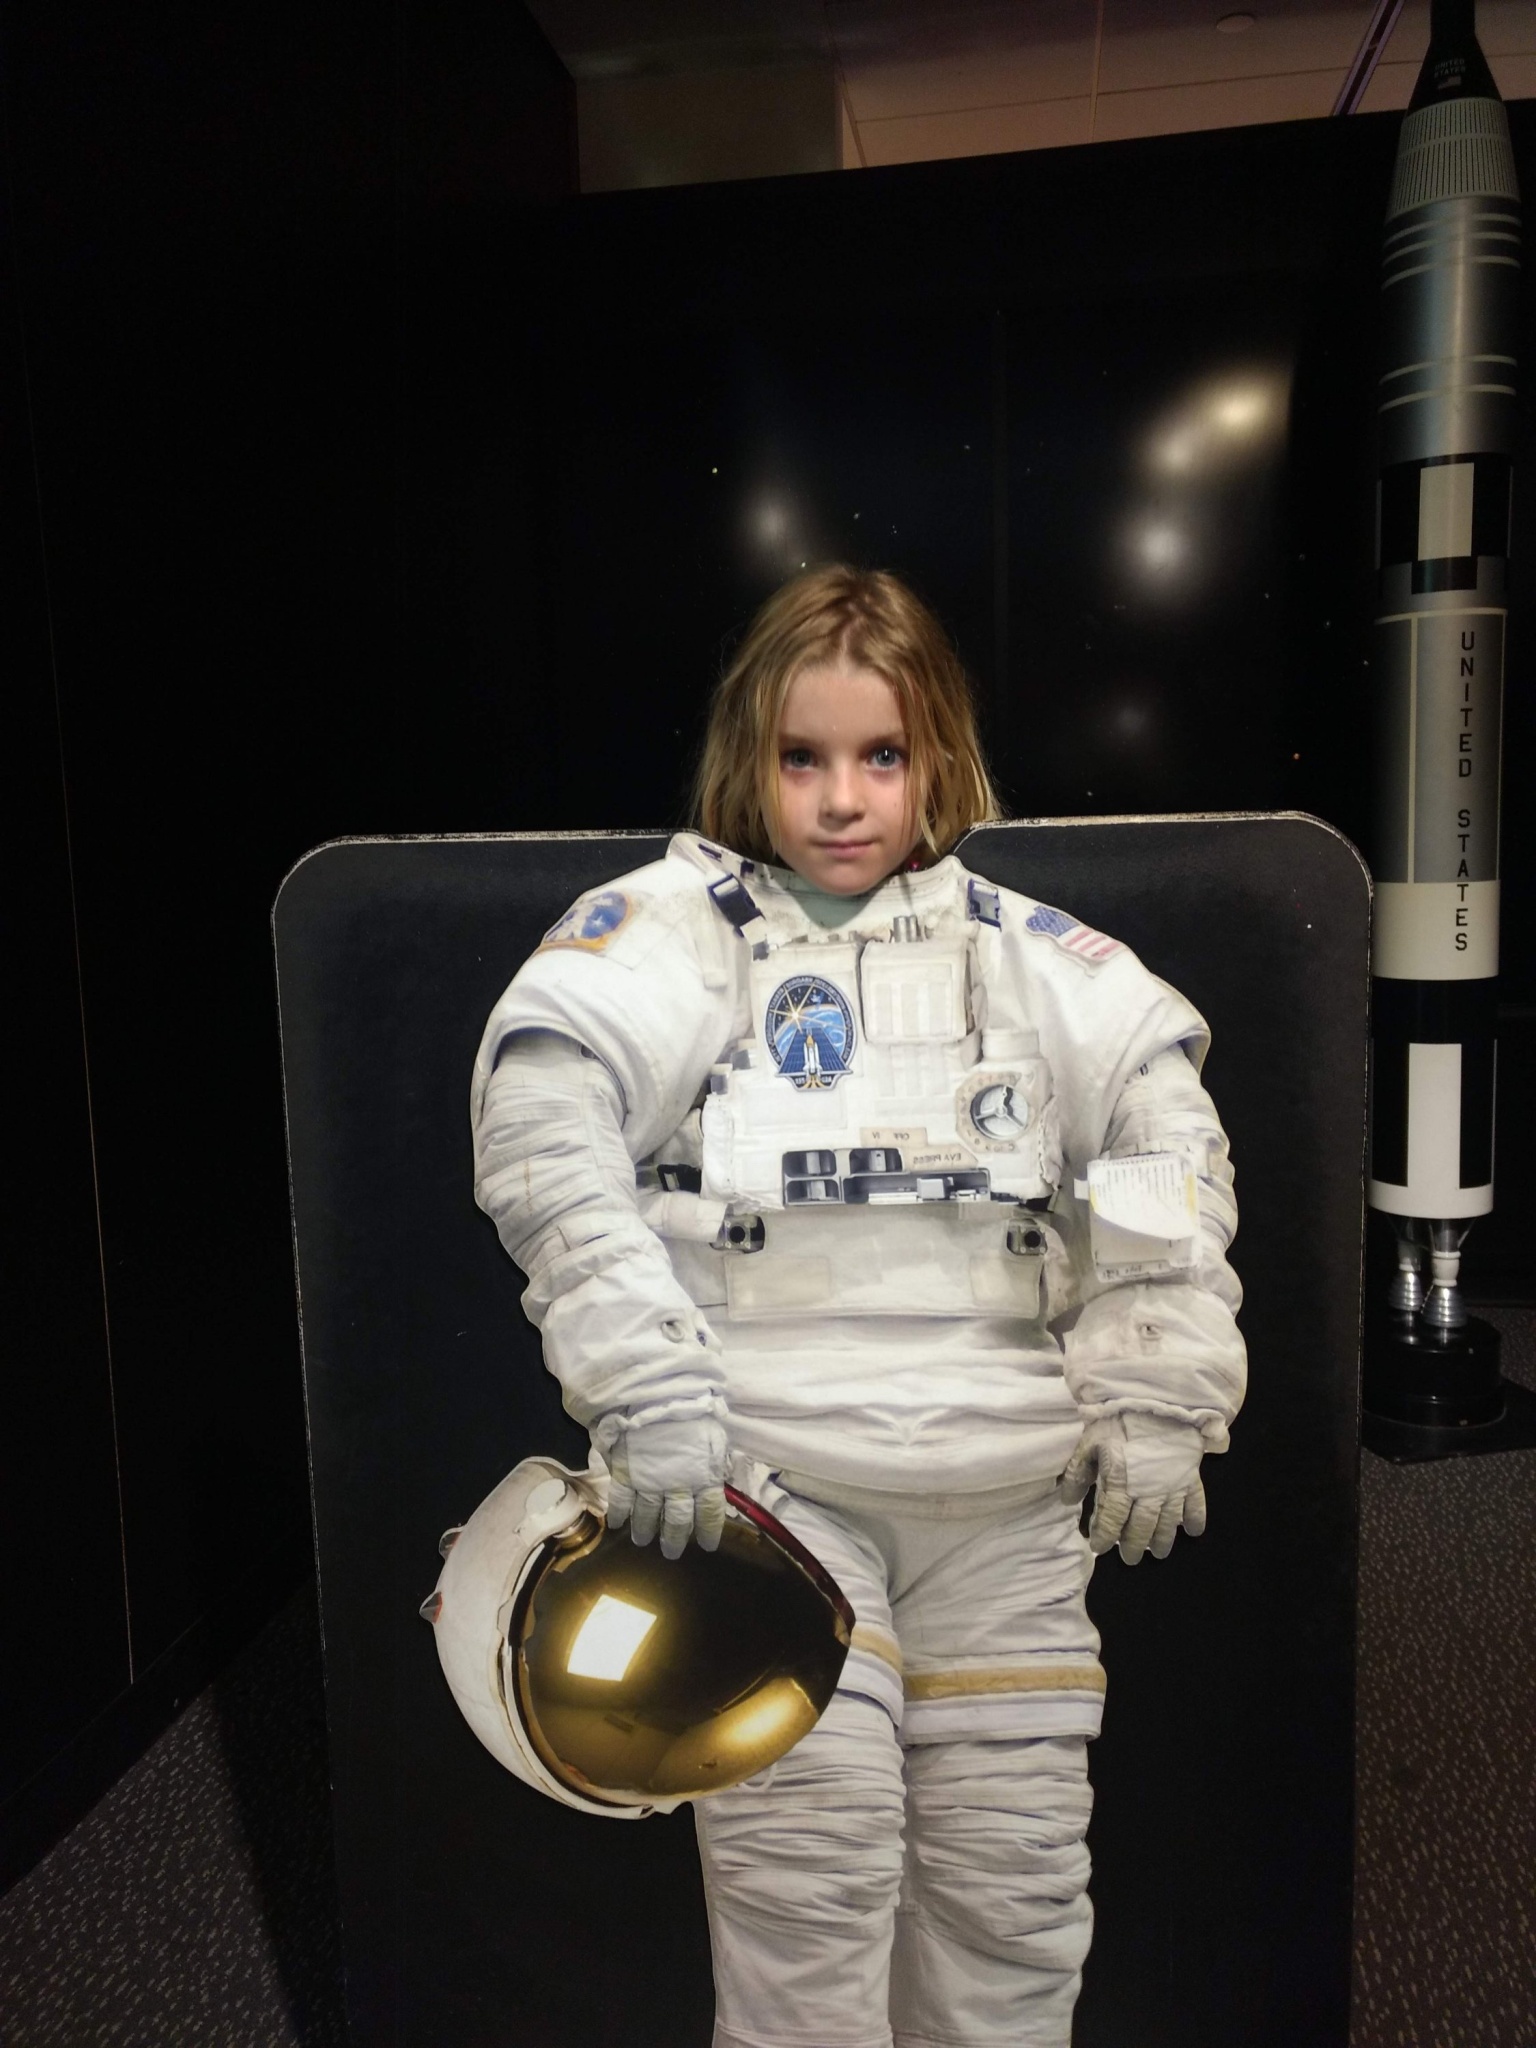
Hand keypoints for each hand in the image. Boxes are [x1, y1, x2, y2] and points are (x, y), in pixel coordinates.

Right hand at [598, 1415, 728, 1559]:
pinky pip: (620, 1499)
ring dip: (644, 1530)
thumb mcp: (715, 1436)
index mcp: (705, 1477)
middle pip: (677, 1521)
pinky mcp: (625, 1473)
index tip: (706, 1546)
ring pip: (647, 1515)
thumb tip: (718, 1476)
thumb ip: (714, 1460)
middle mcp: (678, 1487)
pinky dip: (618, 1513)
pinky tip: (616, 1523)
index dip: (708, 1532)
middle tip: (671, 1553)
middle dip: (674, 1539)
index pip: (709, 1513)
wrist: (659, 1396)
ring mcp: (649, 1482)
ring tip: (641, 1541)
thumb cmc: (692, 1411)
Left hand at [1060, 1413, 1206, 1565]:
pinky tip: (1193, 1532)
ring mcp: (1172, 1486)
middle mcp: (1148, 1492)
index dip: (1106, 1536)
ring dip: (1163, 1540)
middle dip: (1134, 1546)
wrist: (1156, 1401)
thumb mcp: (1090, 1442)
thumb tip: (1067, 1500)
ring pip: (1168, 1522)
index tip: (1100, 1548)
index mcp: (1121, 1483)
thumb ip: (1078, 1472)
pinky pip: (1196, 1504)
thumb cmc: (1118, 1420)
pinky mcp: (1190, 1477)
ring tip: (1159, 1552)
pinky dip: (1195, 1520)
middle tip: (1130, 1559)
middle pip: (1141, 1527)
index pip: (1112, 1519)